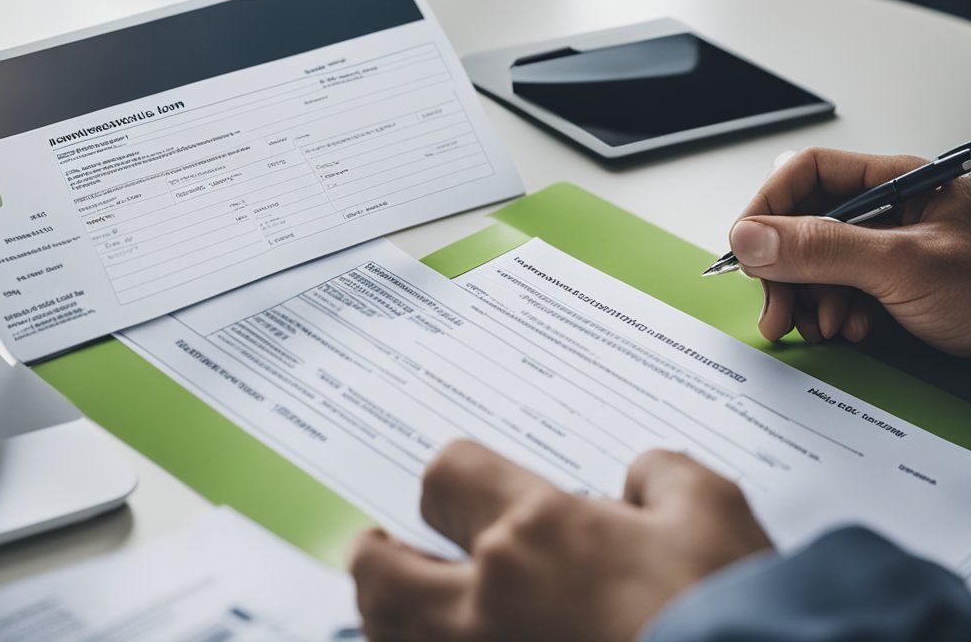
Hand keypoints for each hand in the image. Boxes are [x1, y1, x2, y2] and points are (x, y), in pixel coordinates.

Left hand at [349, 442, 771, 641]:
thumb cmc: (725, 610)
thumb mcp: (712, 512)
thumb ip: (663, 475)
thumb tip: (641, 476)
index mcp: (538, 531)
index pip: (447, 475)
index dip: (450, 474)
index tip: (458, 486)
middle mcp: (492, 597)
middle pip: (380, 570)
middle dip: (375, 555)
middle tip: (380, 547)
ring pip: (388, 633)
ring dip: (385, 615)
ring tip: (397, 606)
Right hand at [729, 146, 970, 354]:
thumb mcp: (903, 265)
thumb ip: (822, 248)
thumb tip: (750, 238)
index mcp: (896, 182)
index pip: (807, 173)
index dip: (768, 207)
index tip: (747, 248)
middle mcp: (889, 211)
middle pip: (803, 223)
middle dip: (782, 268)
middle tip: (773, 308)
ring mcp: (890, 249)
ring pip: (815, 262)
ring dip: (805, 297)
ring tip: (818, 325)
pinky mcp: (894, 286)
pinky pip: (838, 291)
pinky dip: (831, 312)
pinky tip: (849, 328)